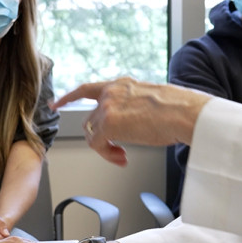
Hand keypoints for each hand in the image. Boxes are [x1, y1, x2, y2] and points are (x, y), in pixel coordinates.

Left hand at [53, 78, 210, 166]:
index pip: (88, 89)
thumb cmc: (180, 108)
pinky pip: (96, 144)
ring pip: (92, 133)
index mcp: (122, 85)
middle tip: (118, 151)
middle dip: (100, 137)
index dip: (69, 97)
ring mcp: (108, 107)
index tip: (56, 103)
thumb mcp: (153, 100)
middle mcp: (111, 92)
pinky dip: (107, 154)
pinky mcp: (109, 123)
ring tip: (122, 155)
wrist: (185, 113)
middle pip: (90, 119)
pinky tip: (122, 157)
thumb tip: (138, 122)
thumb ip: (136, 106)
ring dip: (105, 148)